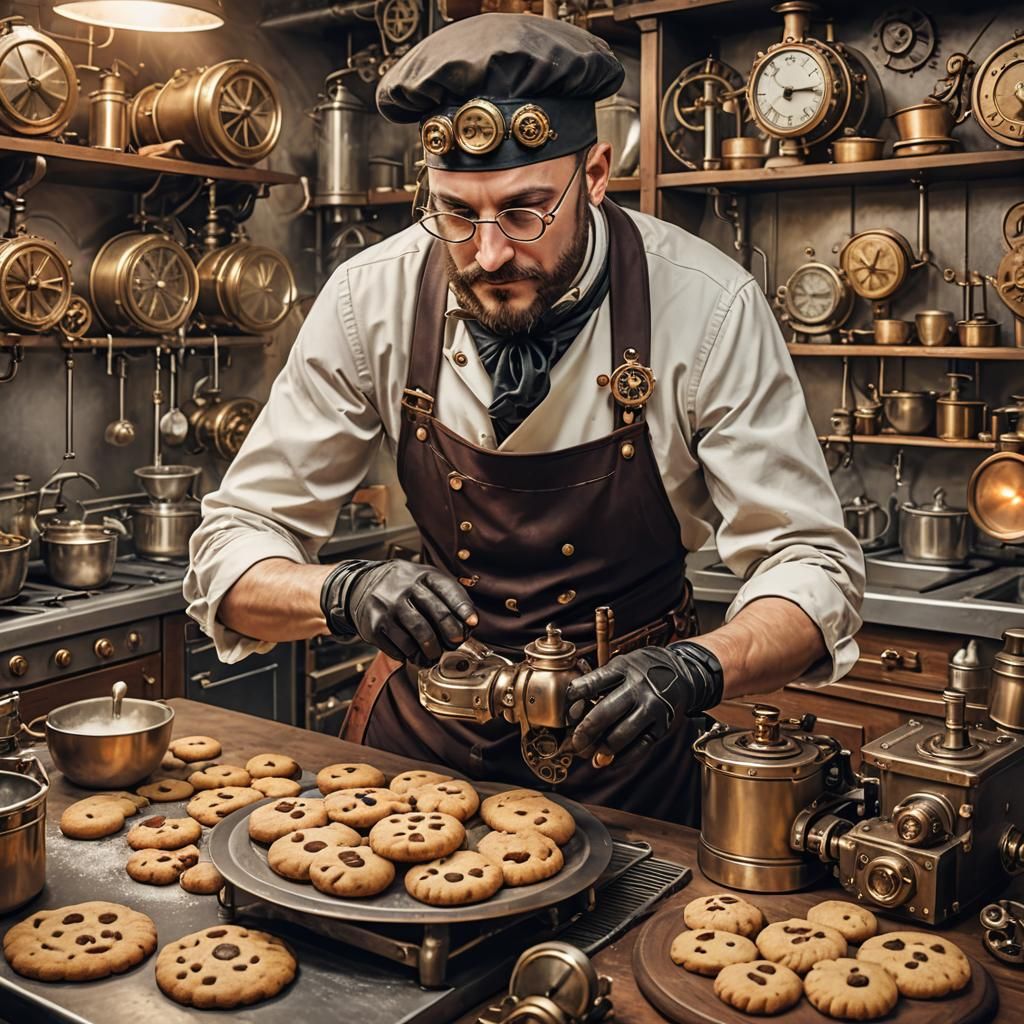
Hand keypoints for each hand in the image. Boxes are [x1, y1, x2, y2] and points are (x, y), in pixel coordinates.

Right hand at [321, 559, 476, 665]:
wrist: (360, 585)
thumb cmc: (402, 585)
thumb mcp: (423, 578)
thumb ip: (447, 595)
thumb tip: (470, 623)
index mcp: (422, 575)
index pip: (449, 591)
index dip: (464, 609)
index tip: (472, 623)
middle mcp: (404, 589)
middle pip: (438, 616)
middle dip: (452, 635)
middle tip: (454, 644)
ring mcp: (388, 608)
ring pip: (420, 636)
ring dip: (432, 651)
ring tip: (434, 655)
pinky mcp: (375, 627)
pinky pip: (399, 648)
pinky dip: (410, 655)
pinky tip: (413, 653)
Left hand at [564, 642, 723, 763]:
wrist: (680, 671)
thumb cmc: (640, 670)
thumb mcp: (620, 665)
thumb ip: (599, 683)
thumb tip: (572, 709)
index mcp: (621, 669)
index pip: (591, 684)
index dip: (574, 701)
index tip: (564, 716)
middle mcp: (637, 687)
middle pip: (605, 712)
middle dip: (586, 731)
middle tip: (575, 743)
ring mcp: (652, 706)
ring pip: (623, 733)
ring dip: (605, 749)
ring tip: (593, 758)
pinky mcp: (662, 724)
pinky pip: (641, 746)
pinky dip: (624, 757)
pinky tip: (612, 761)